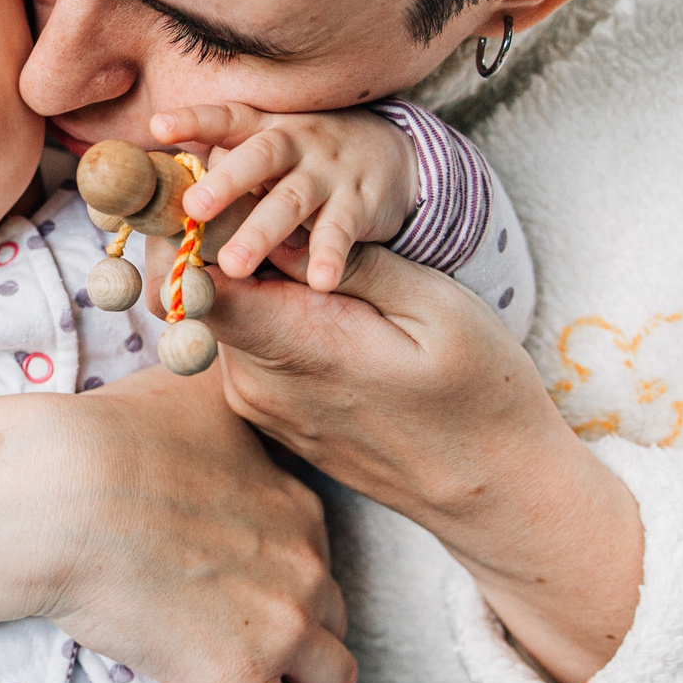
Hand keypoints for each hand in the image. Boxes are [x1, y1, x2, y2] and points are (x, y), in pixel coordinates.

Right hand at [0, 372, 352, 682]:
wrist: (62, 492)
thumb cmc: (109, 434)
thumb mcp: (182, 388)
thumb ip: (216, 384)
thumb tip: (215, 338)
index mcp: (294, 501)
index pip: (320, 547)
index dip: (283, 562)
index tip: (237, 568)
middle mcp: (305, 563)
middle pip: (335, 613)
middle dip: (300, 625)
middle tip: (238, 626)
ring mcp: (279, 627)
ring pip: (333, 677)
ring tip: (250, 681)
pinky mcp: (239, 681)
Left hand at [150, 103, 416, 289]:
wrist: (391, 152)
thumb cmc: (304, 156)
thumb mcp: (266, 147)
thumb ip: (222, 160)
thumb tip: (154, 187)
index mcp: (264, 129)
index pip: (226, 118)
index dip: (193, 121)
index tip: (157, 127)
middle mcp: (295, 144)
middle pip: (259, 157)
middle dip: (227, 181)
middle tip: (195, 208)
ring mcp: (327, 173)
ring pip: (292, 201)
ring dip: (263, 232)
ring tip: (235, 265)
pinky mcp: (358, 203)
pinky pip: (341, 231)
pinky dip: (330, 256)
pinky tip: (319, 282)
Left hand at [172, 242, 643, 682]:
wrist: (491, 487)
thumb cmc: (476, 392)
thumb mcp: (432, 305)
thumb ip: (349, 264)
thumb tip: (280, 227)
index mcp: (294, 348)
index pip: (191, 286)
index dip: (192, 233)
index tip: (222, 195)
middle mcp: (258, 384)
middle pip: (200, 297)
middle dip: (221, 245)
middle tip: (273, 202)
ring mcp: (260, 405)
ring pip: (225, 319)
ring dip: (251, 279)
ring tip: (311, 251)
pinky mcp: (272, 415)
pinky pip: (249, 348)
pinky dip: (268, 314)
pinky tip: (321, 300)